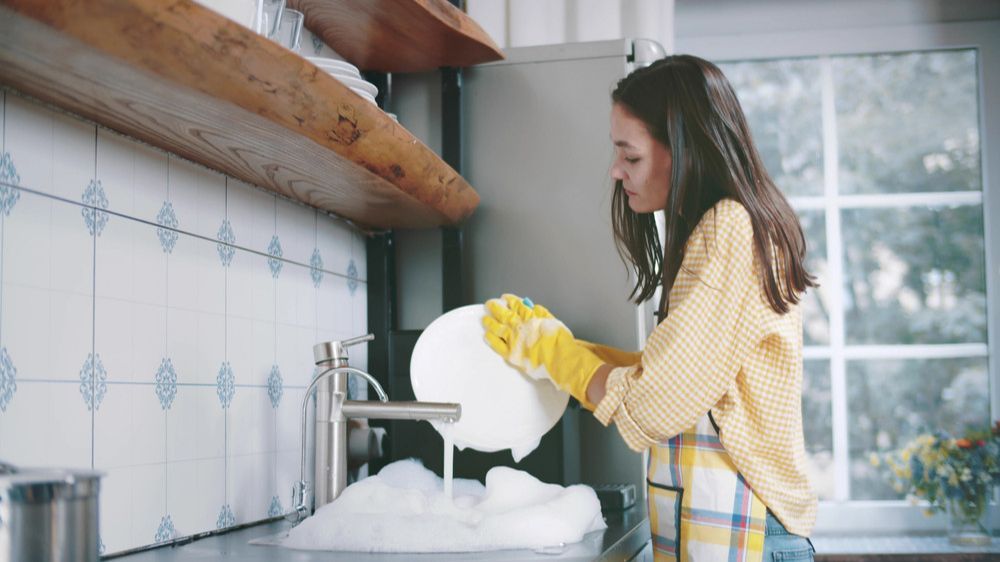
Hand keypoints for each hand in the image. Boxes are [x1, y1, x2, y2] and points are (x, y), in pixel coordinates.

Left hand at [482, 294, 604, 408]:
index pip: (516, 305)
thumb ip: (541, 313)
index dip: (508, 300)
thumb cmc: (559, 341)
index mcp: (530, 317)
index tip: (503, 297)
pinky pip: (498, 345)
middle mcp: (519, 326)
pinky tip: (486, 336)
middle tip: (489, 304)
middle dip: (495, 307)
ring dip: (490, 322)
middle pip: (503, 314)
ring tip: (484, 319)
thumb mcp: (553, 320)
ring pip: (497, 328)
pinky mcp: (512, 354)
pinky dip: (491, 340)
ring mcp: (514, 340)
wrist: (559, 357)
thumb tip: (533, 307)